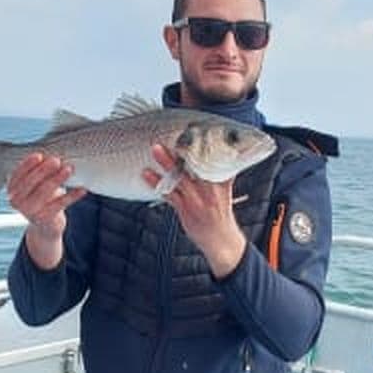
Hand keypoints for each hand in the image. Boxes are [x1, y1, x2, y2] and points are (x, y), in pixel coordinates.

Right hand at [7, 153, 86, 268]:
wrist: (45, 226)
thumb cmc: (42, 197)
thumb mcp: (35, 185)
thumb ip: (37, 171)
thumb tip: (52, 151)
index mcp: (12, 189)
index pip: (18, 174)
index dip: (28, 164)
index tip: (39, 155)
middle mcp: (17, 201)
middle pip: (31, 182)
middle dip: (45, 169)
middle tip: (57, 160)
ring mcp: (30, 212)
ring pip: (45, 192)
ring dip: (58, 178)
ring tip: (70, 168)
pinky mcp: (45, 219)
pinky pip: (60, 204)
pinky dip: (72, 195)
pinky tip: (82, 189)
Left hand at [143, 144, 245, 277]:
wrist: (222, 242)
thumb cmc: (221, 215)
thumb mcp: (226, 193)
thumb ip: (222, 176)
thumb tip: (225, 159)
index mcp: (221, 183)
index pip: (213, 160)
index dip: (204, 145)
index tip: (194, 130)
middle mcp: (210, 190)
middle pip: (196, 165)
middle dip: (185, 150)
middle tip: (174, 135)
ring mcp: (197, 200)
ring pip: (180, 177)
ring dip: (167, 163)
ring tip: (155, 149)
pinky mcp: (186, 210)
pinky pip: (169, 195)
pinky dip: (157, 184)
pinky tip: (147, 175)